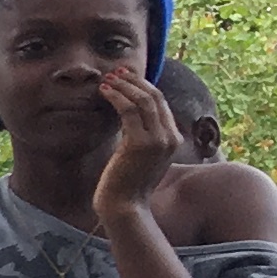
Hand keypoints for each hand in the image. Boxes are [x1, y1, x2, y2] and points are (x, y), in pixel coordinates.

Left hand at [93, 60, 187, 221]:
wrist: (124, 206)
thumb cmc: (125, 184)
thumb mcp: (138, 156)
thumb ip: (140, 137)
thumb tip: (127, 119)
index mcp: (173, 139)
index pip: (161, 104)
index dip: (144, 86)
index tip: (127, 77)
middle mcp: (170, 137)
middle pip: (155, 97)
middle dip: (135, 81)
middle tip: (116, 71)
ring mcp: (158, 140)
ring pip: (144, 100)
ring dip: (124, 85)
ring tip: (107, 78)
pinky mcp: (140, 143)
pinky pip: (129, 110)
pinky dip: (116, 96)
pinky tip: (103, 91)